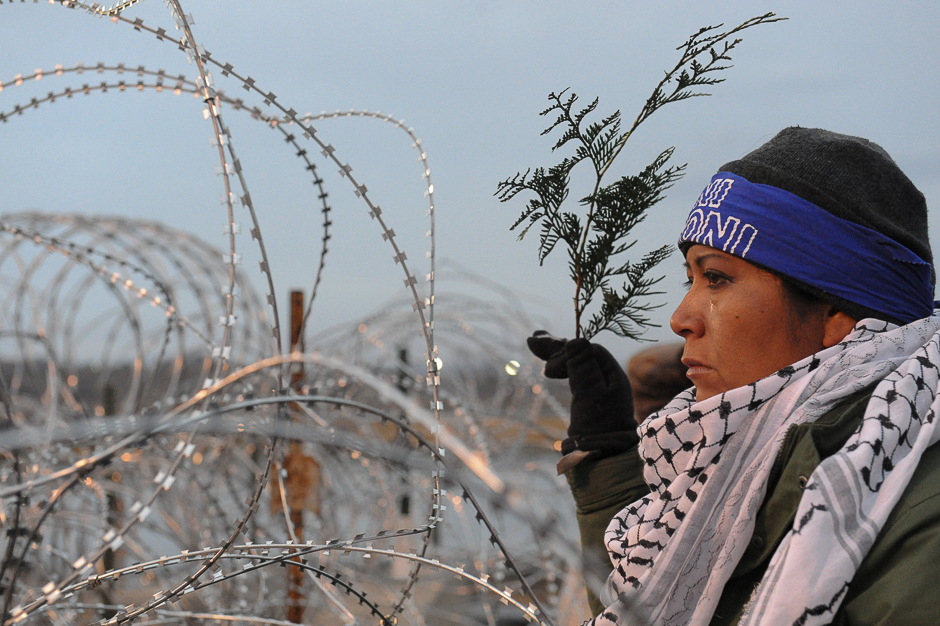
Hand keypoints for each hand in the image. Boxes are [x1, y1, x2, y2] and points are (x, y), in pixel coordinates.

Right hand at [527, 331, 638, 455]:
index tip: (548, 371)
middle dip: (557, 347)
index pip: (587, 351)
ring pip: (574, 361)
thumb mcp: (590, 395)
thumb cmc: (599, 425)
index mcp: (611, 372)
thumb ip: (583, 368)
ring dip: (555, 353)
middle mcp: (606, 375)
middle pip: (580, 352)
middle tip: (533, 339)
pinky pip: (572, 372)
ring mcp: (597, 384)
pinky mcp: (587, 394)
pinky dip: (559, 365)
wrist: (603, 452)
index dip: (566, 355)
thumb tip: (575, 340)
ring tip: (534, 341)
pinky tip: (548, 362)